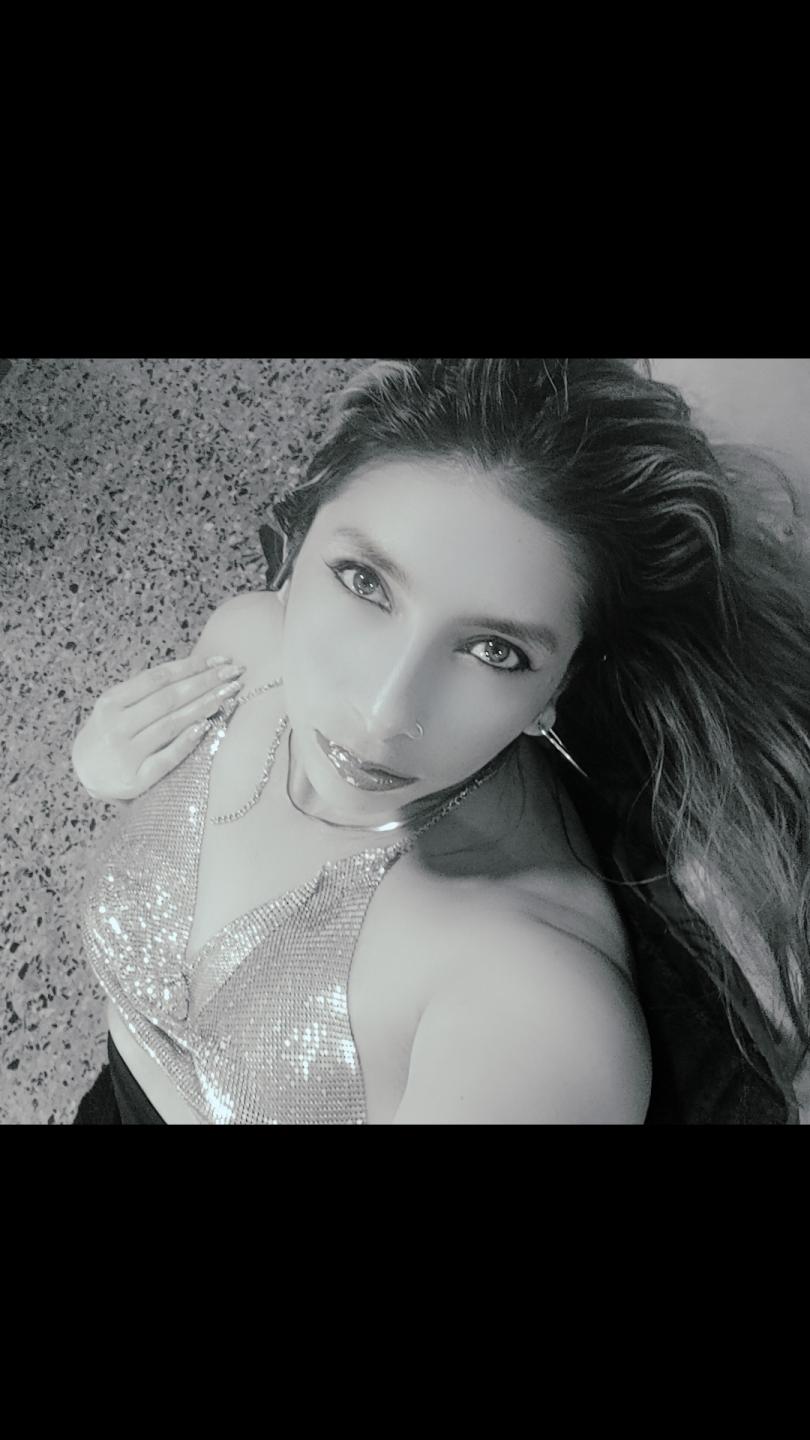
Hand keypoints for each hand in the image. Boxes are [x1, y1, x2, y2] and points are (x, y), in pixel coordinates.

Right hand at [72, 653, 244, 800]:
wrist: (84, 774)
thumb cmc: (110, 734)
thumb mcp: (117, 707)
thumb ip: (147, 692)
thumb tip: (198, 669)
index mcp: (111, 702)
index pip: (157, 678)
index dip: (191, 667)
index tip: (220, 659)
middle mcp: (116, 726)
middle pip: (168, 699)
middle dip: (205, 683)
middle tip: (235, 672)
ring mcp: (126, 754)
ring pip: (170, 725)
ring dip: (203, 706)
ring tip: (229, 694)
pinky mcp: (136, 780)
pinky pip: (166, 758)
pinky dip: (187, 741)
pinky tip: (207, 727)